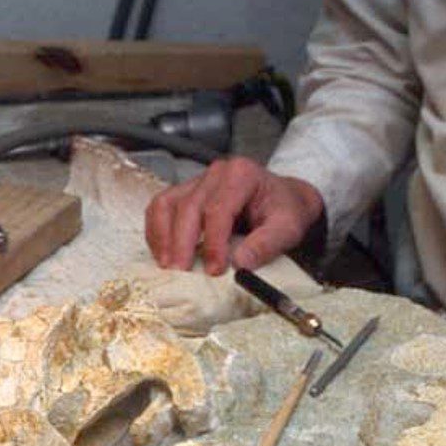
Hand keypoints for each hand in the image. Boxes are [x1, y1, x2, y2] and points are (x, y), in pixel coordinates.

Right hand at [144, 158, 323, 275]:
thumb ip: (267, 244)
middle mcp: (215, 173)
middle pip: (188, 206)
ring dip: (162, 236)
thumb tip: (240, 264)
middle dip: (182, 242)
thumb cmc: (285, 211)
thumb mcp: (288, 228)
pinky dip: (156, 230)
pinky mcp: (185, 192)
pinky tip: (162, 253)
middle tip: (180, 272)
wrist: (283, 200)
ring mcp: (197, 181)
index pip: (218, 209)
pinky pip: (161, 207)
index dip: (213, 242)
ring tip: (166, 265)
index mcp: (241, 174)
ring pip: (167, 204)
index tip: (214, 270)